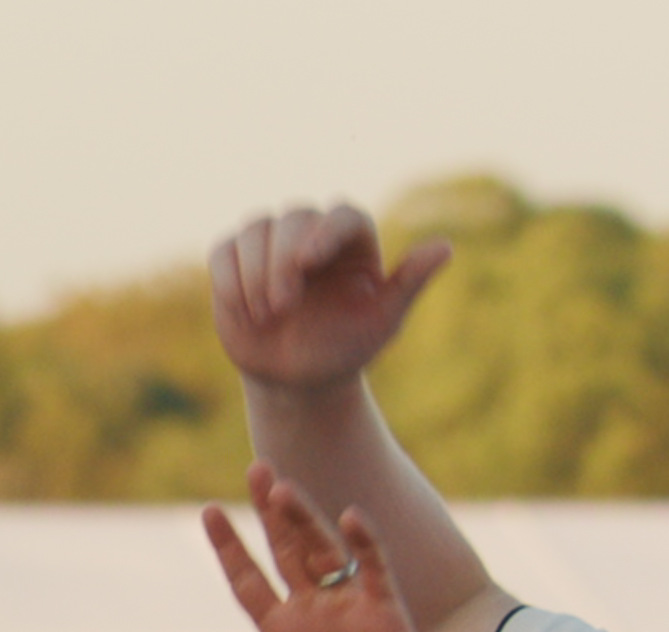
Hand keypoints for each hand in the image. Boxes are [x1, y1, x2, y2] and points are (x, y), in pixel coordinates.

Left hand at [171, 466, 475, 631]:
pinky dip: (363, 545)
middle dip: (270, 513)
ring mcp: (351, 612)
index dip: (230, 548)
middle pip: (285, 552)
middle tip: (255, 468)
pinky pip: (374, 573)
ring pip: (323, 553)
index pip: (249, 582)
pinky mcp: (387, 618)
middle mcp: (315, 616)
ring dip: (304, 520)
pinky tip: (348, 517)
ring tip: (281, 487)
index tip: (209, 511)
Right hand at [209, 204, 450, 392]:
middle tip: (283, 306)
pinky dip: (228, 277)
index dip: (324, 232)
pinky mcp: (234, 261)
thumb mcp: (382, 322)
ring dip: (254, 270)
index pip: (341, 216)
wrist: (298, 377)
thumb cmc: (346, 348)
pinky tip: (243, 310)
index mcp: (353, 239)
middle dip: (283, 260)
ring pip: (255, 228)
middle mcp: (312, 231)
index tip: (308, 261)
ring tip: (267, 315)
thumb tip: (444, 248)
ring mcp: (270, 243)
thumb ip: (409, 283)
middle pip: (294, 218)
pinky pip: (224, 251)